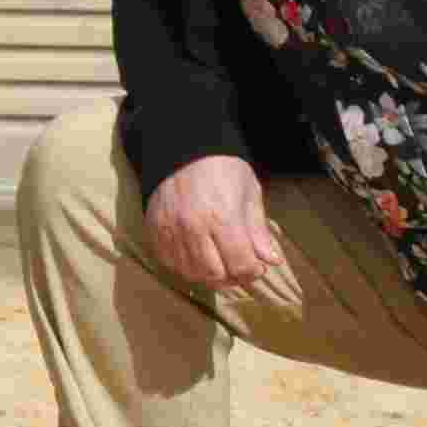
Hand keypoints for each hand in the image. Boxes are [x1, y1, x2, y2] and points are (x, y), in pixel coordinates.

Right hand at [145, 154, 281, 293]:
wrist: (182, 149)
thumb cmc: (221, 168)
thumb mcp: (249, 192)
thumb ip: (258, 230)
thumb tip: (271, 260)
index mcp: (223, 217)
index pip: (240, 264)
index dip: (252, 272)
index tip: (257, 267)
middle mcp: (194, 228)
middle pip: (215, 275)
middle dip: (233, 277)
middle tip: (239, 267)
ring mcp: (171, 232)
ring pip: (192, 274)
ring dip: (210, 275)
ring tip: (220, 264)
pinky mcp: (155, 232)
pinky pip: (170, 264)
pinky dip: (186, 268)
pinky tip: (198, 257)